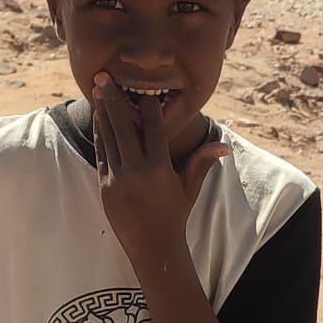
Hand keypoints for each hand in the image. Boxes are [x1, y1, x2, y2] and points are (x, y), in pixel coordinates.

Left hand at [92, 73, 229, 259]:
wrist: (152, 247)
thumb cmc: (174, 215)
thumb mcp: (190, 188)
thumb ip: (203, 162)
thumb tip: (225, 147)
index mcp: (159, 168)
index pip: (153, 127)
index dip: (148, 104)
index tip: (143, 85)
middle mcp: (137, 171)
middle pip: (124, 126)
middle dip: (113, 99)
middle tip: (104, 75)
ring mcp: (118, 178)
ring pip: (109, 136)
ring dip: (103, 111)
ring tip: (97, 89)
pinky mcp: (105, 185)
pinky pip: (101, 152)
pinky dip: (100, 133)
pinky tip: (99, 117)